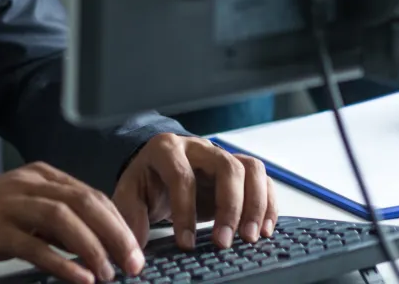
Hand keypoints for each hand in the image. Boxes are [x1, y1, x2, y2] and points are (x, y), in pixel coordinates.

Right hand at [0, 162, 144, 283]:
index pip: (90, 194)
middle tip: (133, 264)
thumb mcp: (23, 216)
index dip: (118, 223)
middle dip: (114, 234)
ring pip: (62, 218)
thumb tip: (100, 245)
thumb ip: (56, 224)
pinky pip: (33, 245)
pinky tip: (79, 279)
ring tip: (109, 273)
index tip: (136, 250)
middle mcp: (26, 184)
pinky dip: (61, 263)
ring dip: (92, 248)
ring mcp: (7, 204)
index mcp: (38, 177)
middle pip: (82, 201)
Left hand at [114, 133, 274, 252]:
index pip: (182, 176)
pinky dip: (269, 204)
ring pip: (251, 168)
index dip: (185, 211)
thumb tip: (135, 249)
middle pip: (227, 167)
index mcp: (167, 149)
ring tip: (251, 238)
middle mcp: (198, 148)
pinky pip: (263, 179)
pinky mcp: (239, 169)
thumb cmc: (146, 183)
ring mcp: (221, 155)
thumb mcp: (129, 195)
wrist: (158, 170)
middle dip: (230, 207)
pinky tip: (265, 230)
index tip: (186, 243)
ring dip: (256, 204)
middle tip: (225, 242)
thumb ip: (131, 217)